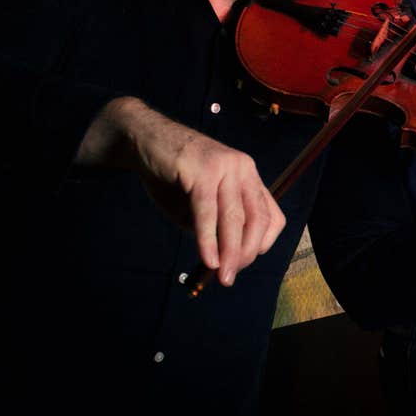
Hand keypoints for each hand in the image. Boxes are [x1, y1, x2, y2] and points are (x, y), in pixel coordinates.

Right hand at [80, 97, 285, 285]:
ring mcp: (225, 167)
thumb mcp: (199, 205)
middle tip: (231, 277)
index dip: (262, 243)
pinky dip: (208, 239)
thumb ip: (214, 227)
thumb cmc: (173, 175)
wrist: (144, 139)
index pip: (272, 215)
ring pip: (235, 217)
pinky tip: (208, 258)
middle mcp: (243, 169)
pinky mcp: (202, 170)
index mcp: (248, 176)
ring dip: (231, 251)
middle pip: (257, 218)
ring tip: (223, 276)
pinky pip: (208, 211)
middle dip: (246, 252)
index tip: (244, 262)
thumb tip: (223, 262)